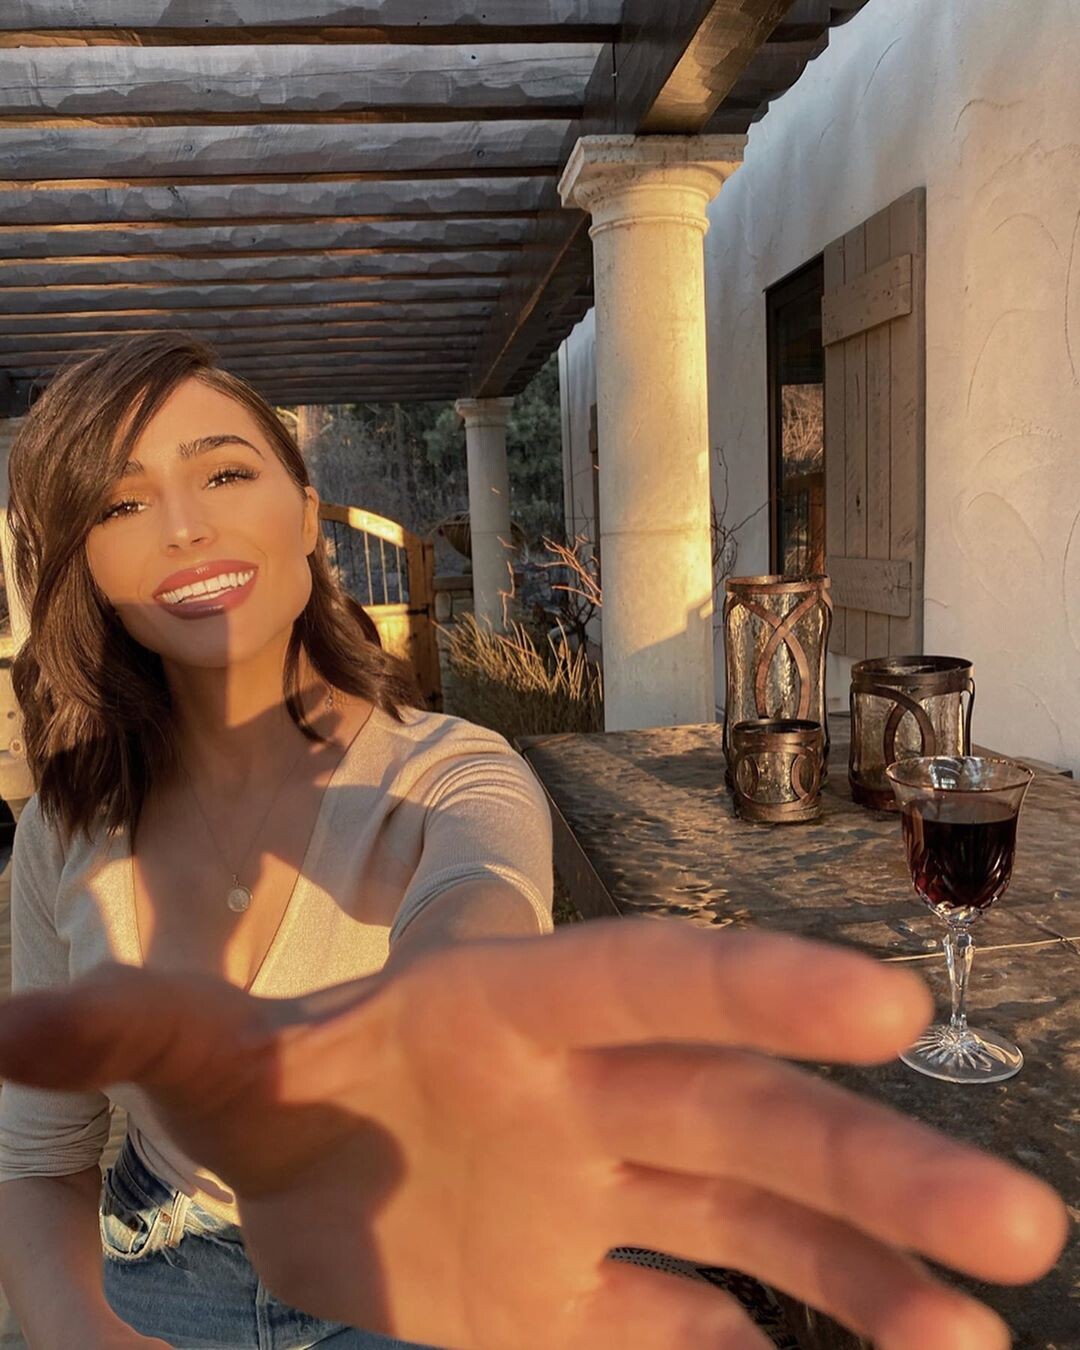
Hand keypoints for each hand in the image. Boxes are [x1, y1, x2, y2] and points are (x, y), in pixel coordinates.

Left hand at [0, 921, 1065, 1349]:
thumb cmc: (300, 1088)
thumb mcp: (224, 1065)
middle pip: (750, 1118)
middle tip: (1015, 1220)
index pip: (653, 982)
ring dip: (869, 1272)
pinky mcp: (601, 1293)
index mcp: (519, 1013)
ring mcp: (614, 1201)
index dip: (761, 990)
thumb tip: (0, 1024)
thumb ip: (141, 1037)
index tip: (886, 1010)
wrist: (333, 1163)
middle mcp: (594, 1098)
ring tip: (982, 1335)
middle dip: (877, 1162)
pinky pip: (710, 1318)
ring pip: (765, 1223)